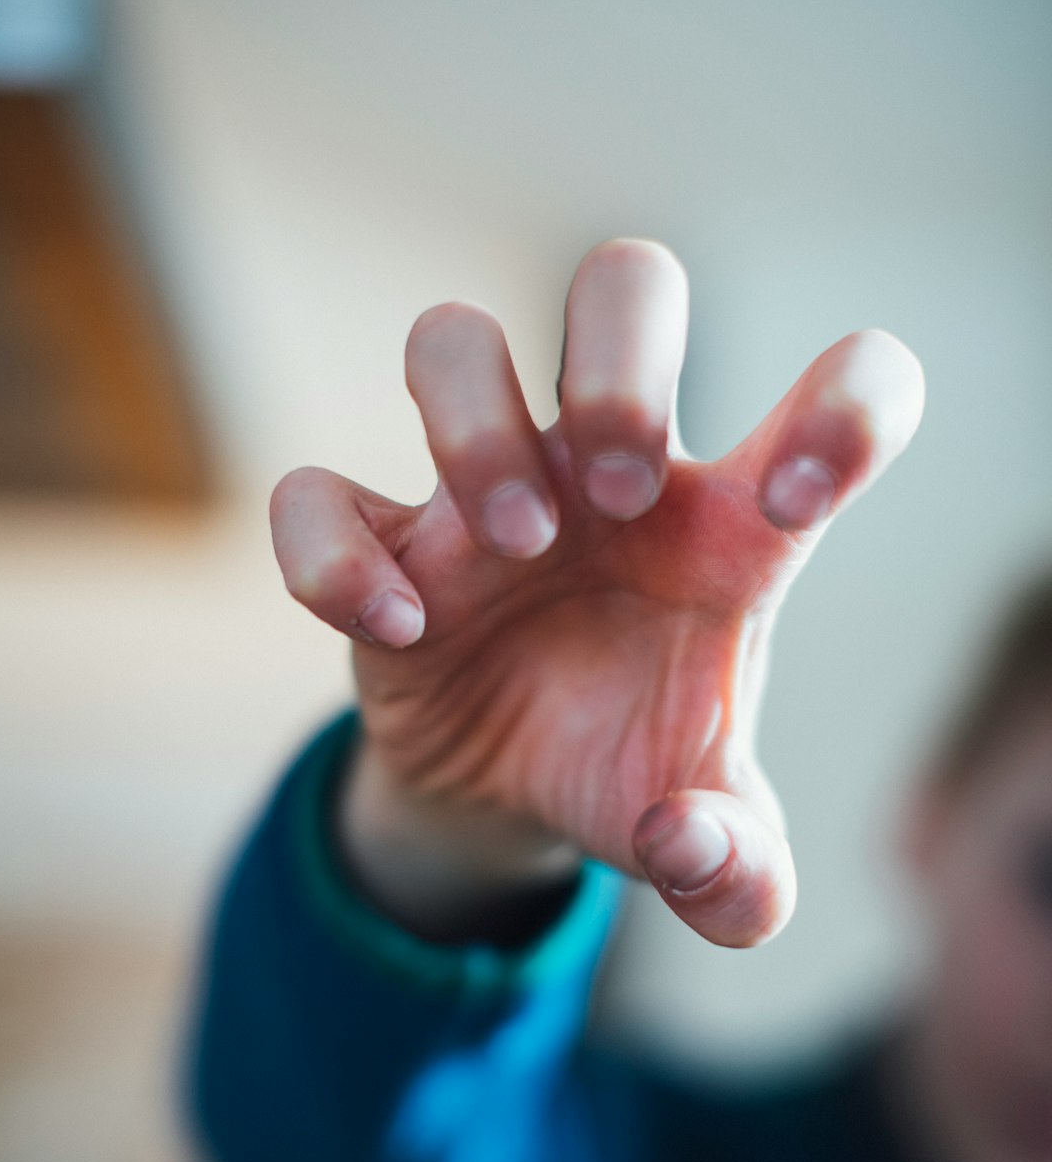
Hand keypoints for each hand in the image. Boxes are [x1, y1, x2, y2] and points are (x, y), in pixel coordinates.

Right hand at [271, 239, 923, 946]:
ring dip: (478, 431)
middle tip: (620, 496)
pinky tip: (399, 634)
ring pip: (449, 341)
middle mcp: (606, 476)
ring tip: (516, 544)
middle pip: (623, 283)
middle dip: (620, 365)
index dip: (846, 406)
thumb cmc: (632, 774)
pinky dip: (335, 557)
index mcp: (727, 525)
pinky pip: (314, 493)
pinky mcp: (379, 547)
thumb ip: (743, 878)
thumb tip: (687, 847)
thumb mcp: (715, 851)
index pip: (840, 388)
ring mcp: (481, 498)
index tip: (799, 506)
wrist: (510, 796)